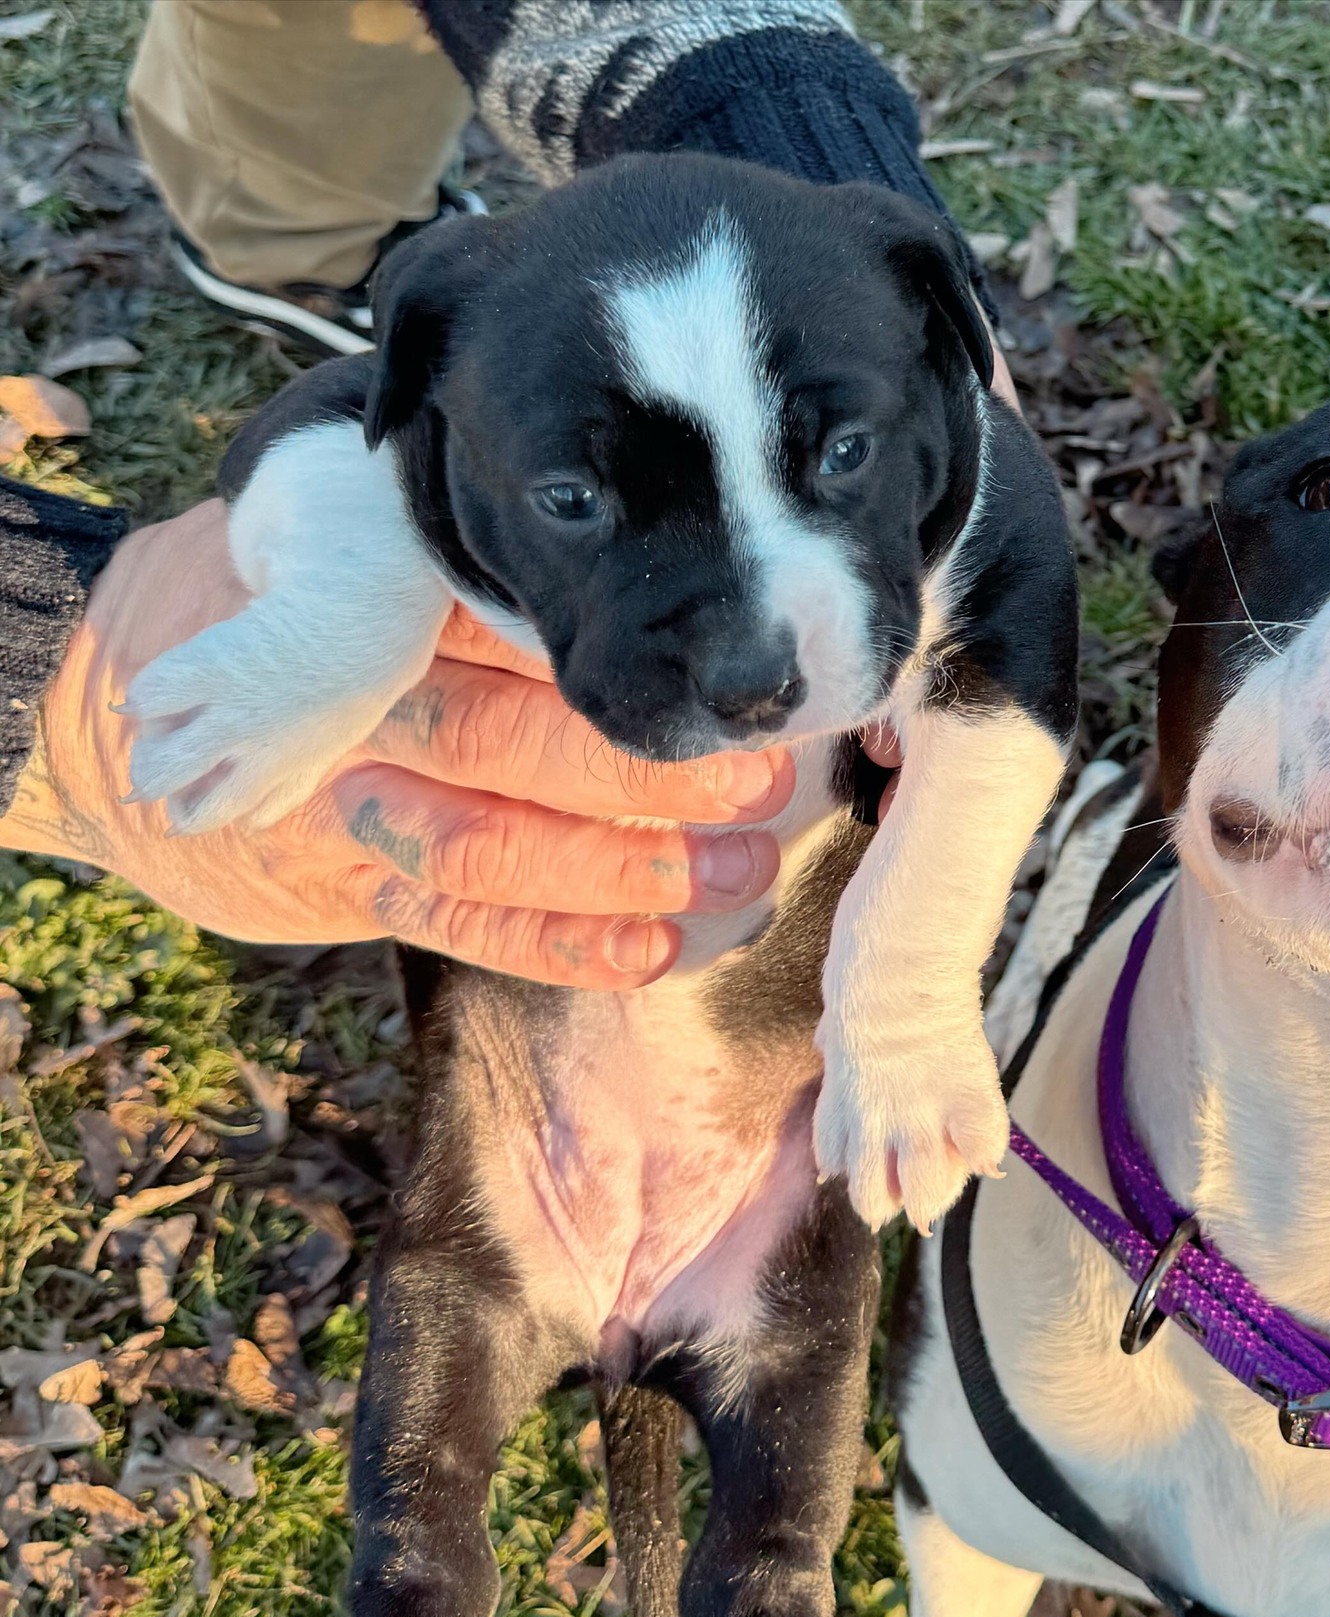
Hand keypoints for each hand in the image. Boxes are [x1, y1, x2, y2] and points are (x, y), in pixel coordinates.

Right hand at [8, 502, 792, 988]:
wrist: (130, 702)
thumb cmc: (294, 593)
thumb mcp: (345, 519)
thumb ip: (463, 530)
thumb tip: (666, 525)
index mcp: (363, 596)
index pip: (493, 623)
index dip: (603, 655)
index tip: (710, 668)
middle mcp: (352, 707)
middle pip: (503, 743)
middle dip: (643, 776)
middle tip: (764, 783)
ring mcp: (345, 806)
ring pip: (487, 847)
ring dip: (622, 871)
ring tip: (738, 876)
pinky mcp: (353, 884)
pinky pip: (461, 925)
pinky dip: (561, 944)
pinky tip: (653, 946)